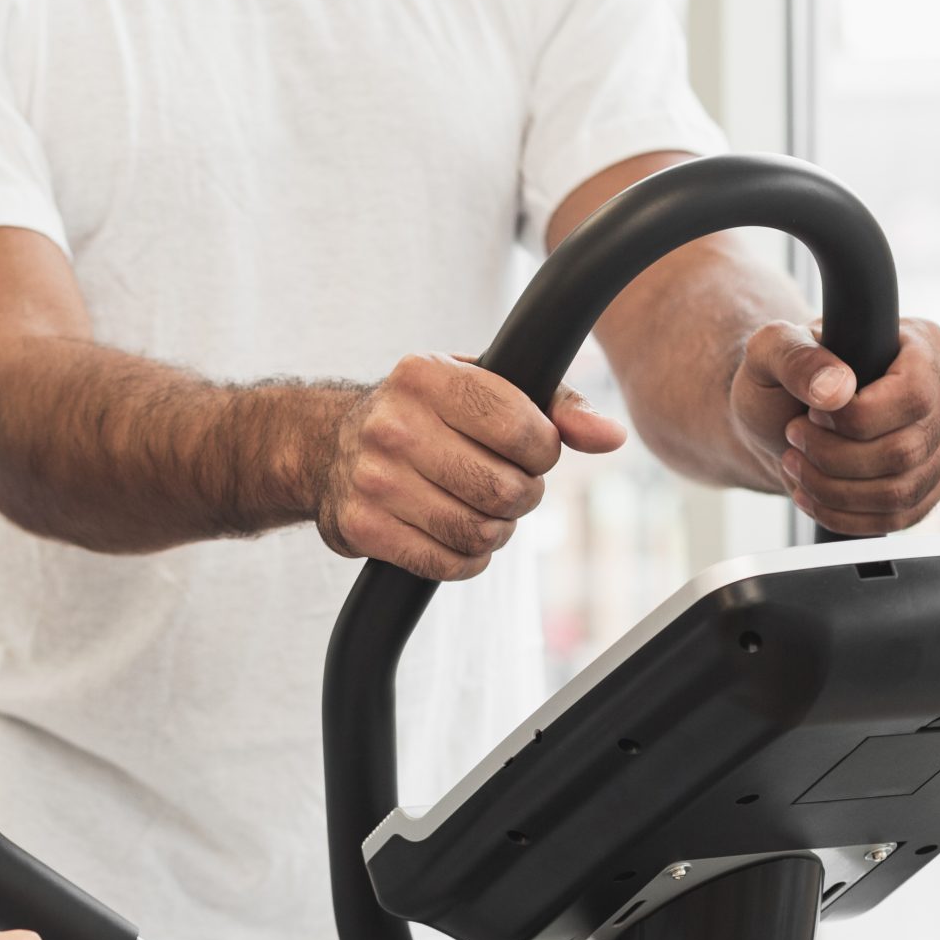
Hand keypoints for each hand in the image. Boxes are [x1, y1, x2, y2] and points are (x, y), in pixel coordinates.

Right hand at [313, 351, 626, 579]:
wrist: (327, 447)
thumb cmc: (426, 413)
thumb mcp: (483, 386)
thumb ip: (555, 405)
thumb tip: (611, 437)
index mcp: (425, 375)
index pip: (524, 430)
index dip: (544, 452)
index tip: (530, 451)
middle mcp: (392, 425)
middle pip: (505, 490)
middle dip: (522, 496)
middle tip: (509, 487)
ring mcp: (373, 479)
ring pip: (479, 532)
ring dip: (496, 531)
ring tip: (483, 511)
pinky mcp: (362, 527)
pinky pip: (447, 564)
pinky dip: (468, 559)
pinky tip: (458, 537)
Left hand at [733, 317, 939, 533]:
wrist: (778, 420)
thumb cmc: (779, 380)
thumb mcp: (768, 352)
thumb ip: (794, 356)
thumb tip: (836, 391)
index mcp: (922, 342)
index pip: (914, 394)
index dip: (858, 418)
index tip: (812, 414)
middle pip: (907, 449)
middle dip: (834, 457)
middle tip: (793, 439)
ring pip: (903, 490)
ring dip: (834, 489)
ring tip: (795, 465)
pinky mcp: (935, 481)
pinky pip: (900, 517)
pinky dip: (844, 515)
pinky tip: (810, 496)